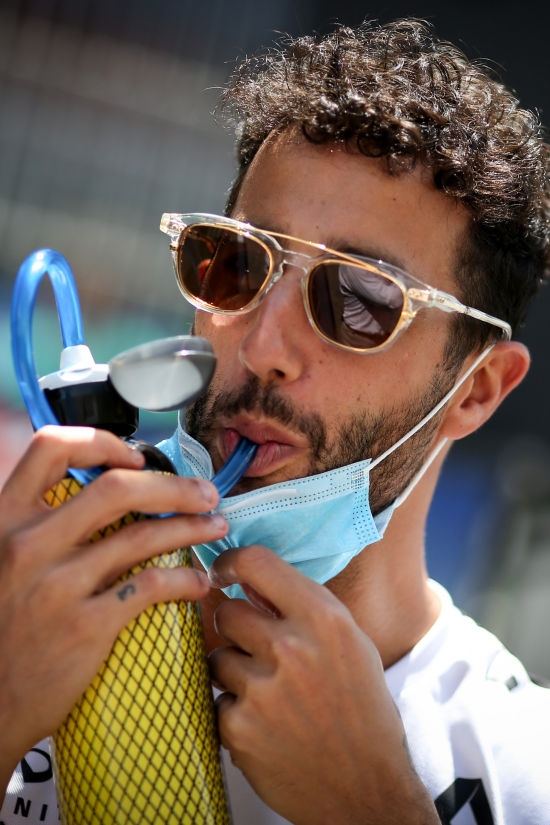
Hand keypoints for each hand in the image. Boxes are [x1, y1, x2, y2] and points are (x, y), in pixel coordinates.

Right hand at [0, 425, 227, 794]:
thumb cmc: (3, 625)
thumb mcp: (2, 561)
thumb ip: (39, 526)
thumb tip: (98, 494)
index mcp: (5, 518)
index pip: (51, 448)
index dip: (101, 442)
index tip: (136, 457)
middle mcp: (28, 543)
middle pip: (117, 488)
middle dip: (173, 486)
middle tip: (206, 494)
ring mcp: (57, 585)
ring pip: (143, 536)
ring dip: (191, 528)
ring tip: (216, 529)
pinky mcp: (85, 626)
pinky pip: (151, 586)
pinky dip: (185, 579)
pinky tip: (199, 581)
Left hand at [208, 545, 439, 824]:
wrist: (367, 789)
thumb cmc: (362, 709)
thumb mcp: (349, 644)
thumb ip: (304, 608)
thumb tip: (251, 581)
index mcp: (324, 618)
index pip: (256, 562)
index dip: (231, 564)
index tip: (224, 573)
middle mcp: (291, 648)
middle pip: (227, 611)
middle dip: (237, 627)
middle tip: (259, 649)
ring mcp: (262, 690)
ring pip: (218, 656)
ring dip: (235, 671)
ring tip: (271, 694)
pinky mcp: (239, 728)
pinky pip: (218, 700)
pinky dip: (236, 712)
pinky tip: (266, 725)